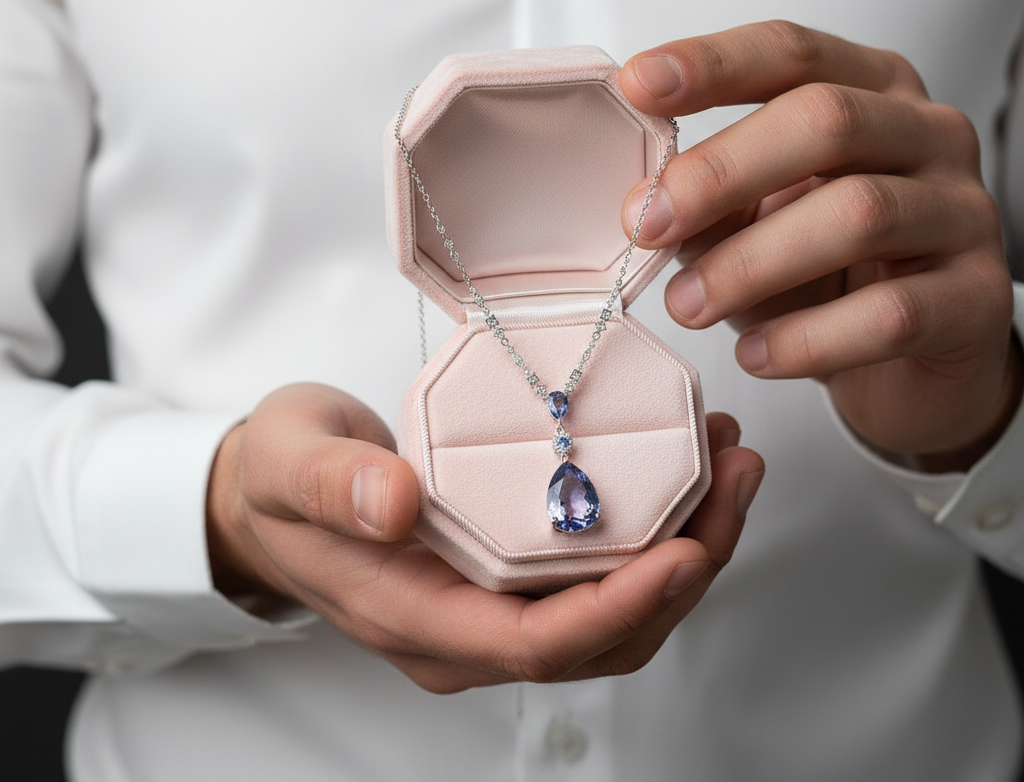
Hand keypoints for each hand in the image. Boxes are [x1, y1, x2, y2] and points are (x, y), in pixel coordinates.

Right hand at [206, 382, 762, 692]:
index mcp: (416, 618)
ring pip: (615, 611)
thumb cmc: (277, 480)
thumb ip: (334, 484)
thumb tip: (396, 501)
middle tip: (733, 478)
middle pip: (602, 635)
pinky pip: (598, 573)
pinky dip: (654, 530)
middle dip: (686, 568)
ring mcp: (491, 608)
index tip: (685, 550)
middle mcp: (466, 631)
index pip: (537, 646)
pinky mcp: (508, 574)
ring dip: (686, 547)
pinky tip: (680, 471)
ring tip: (726, 465)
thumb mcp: (287, 462)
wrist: (271, 496)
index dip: (620, 609)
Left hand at [619, 20, 1022, 469]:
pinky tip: (756, 355)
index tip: (636, 85)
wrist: (916, 359)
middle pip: (827, 121)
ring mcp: (963, 212)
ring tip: (686, 304)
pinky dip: (808, 338)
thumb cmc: (828, 272)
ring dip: (751, 263)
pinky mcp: (977, 298)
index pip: (792, 53)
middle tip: (647, 224)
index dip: (712, 64)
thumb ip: (710, 203)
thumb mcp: (756, 222)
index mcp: (870, 92)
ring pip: (859, 214)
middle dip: (721, 172)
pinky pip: (891, 313)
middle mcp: (926, 135)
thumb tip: (646, 203)